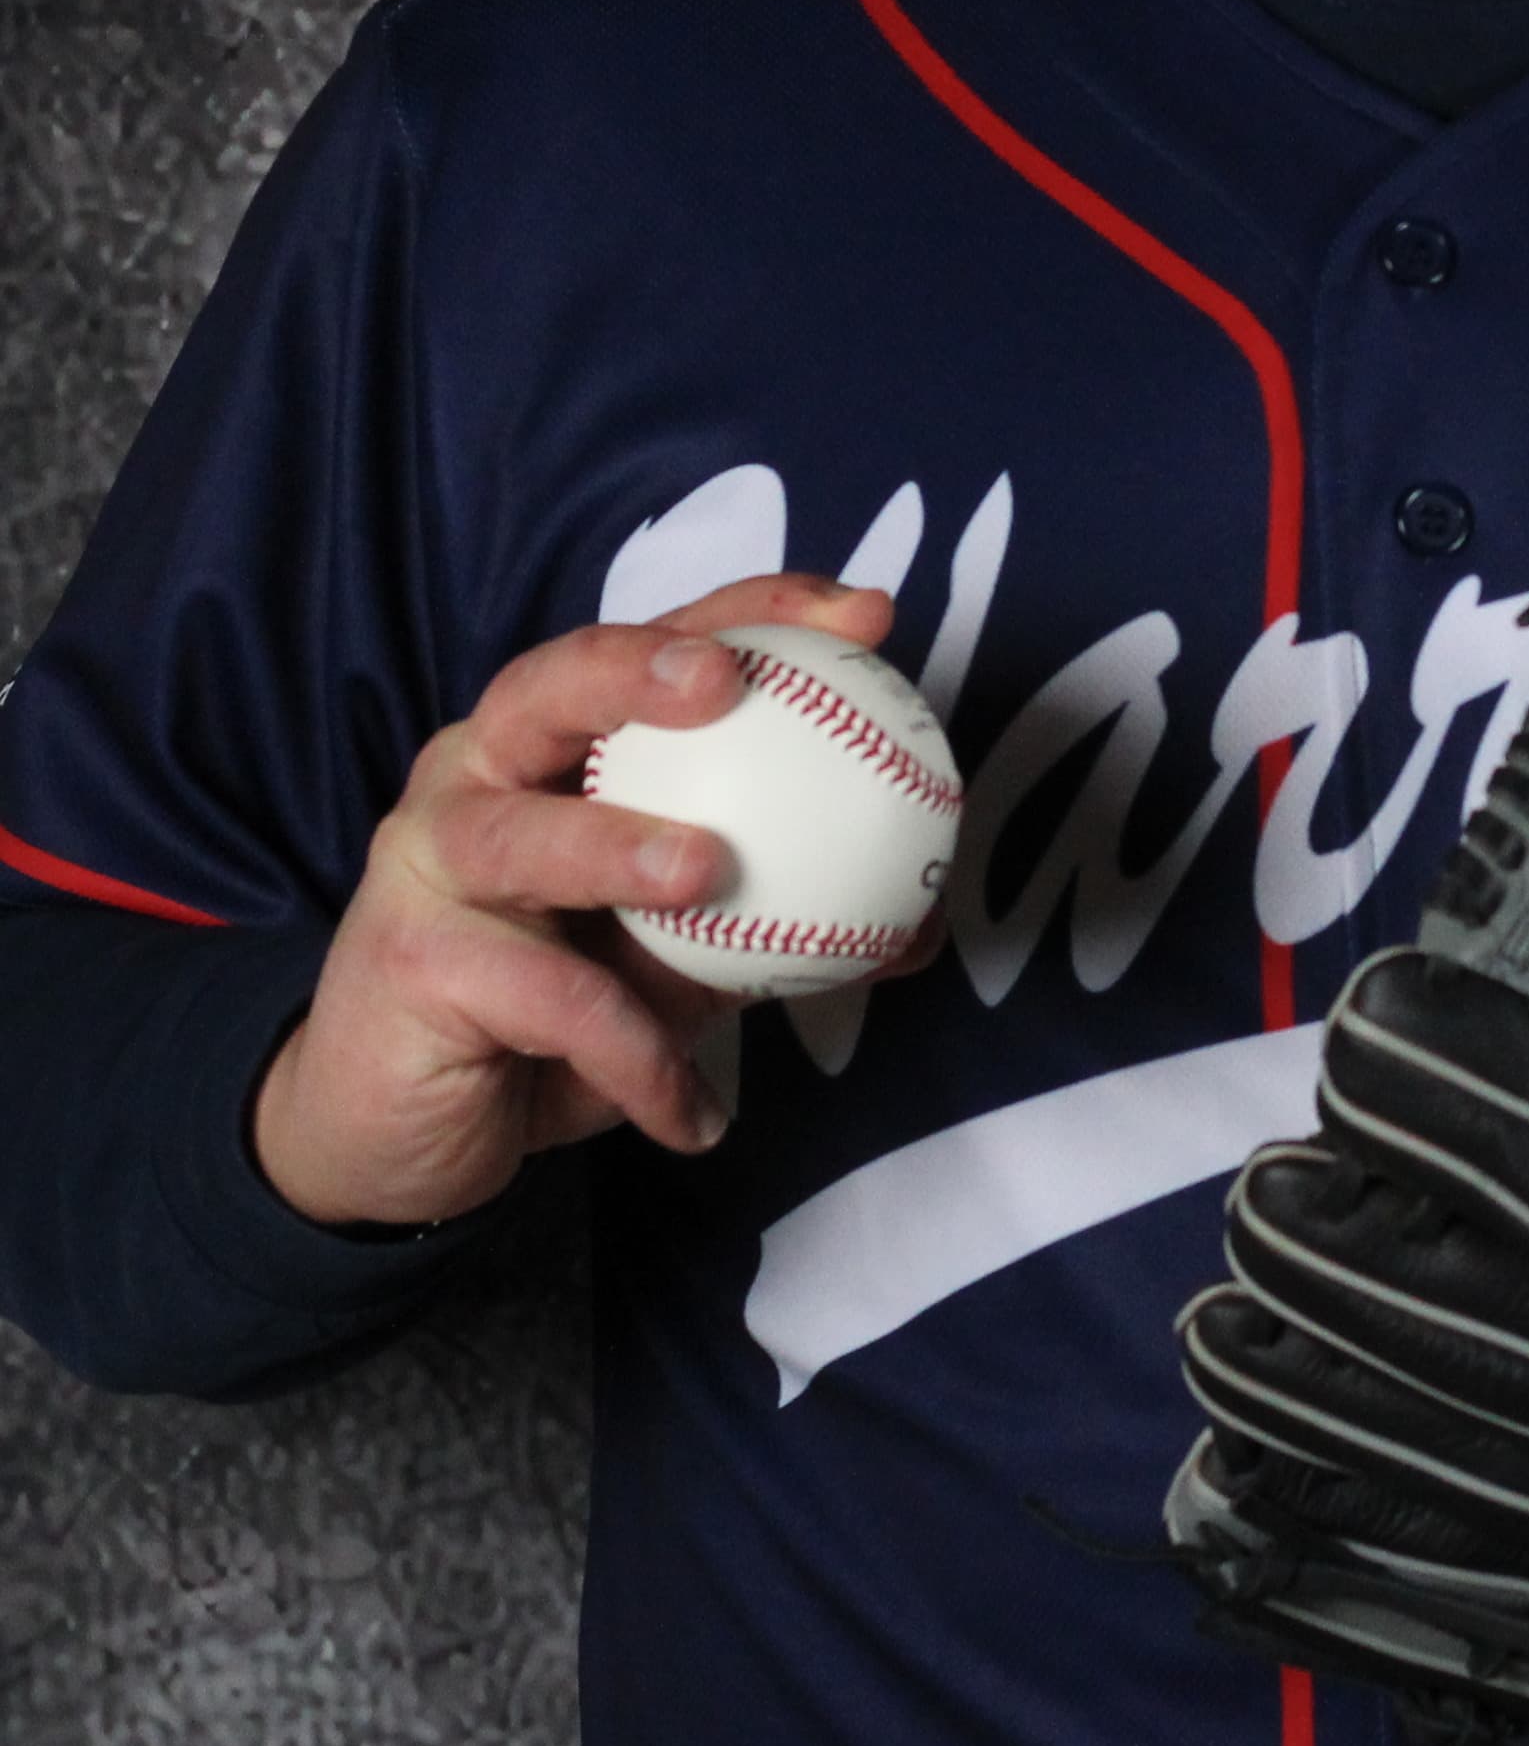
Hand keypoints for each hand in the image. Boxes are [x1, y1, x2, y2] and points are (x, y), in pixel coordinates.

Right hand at [251, 575, 894, 1230]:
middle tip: (725, 683)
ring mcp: (429, 865)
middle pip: (546, 687)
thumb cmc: (545, 1012)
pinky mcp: (410, 965)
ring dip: (614, 847)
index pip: (653, 645)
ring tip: (707, 872)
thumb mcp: (669, 959)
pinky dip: (635, 1060)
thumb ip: (766, 920)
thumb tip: (913, 921)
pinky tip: (696, 1117)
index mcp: (551, 746)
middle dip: (636, 668)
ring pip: (519, 836)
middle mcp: (476, 776)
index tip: (860, 617)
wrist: (397, 1133)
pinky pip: (544, 1003)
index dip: (752, 612)